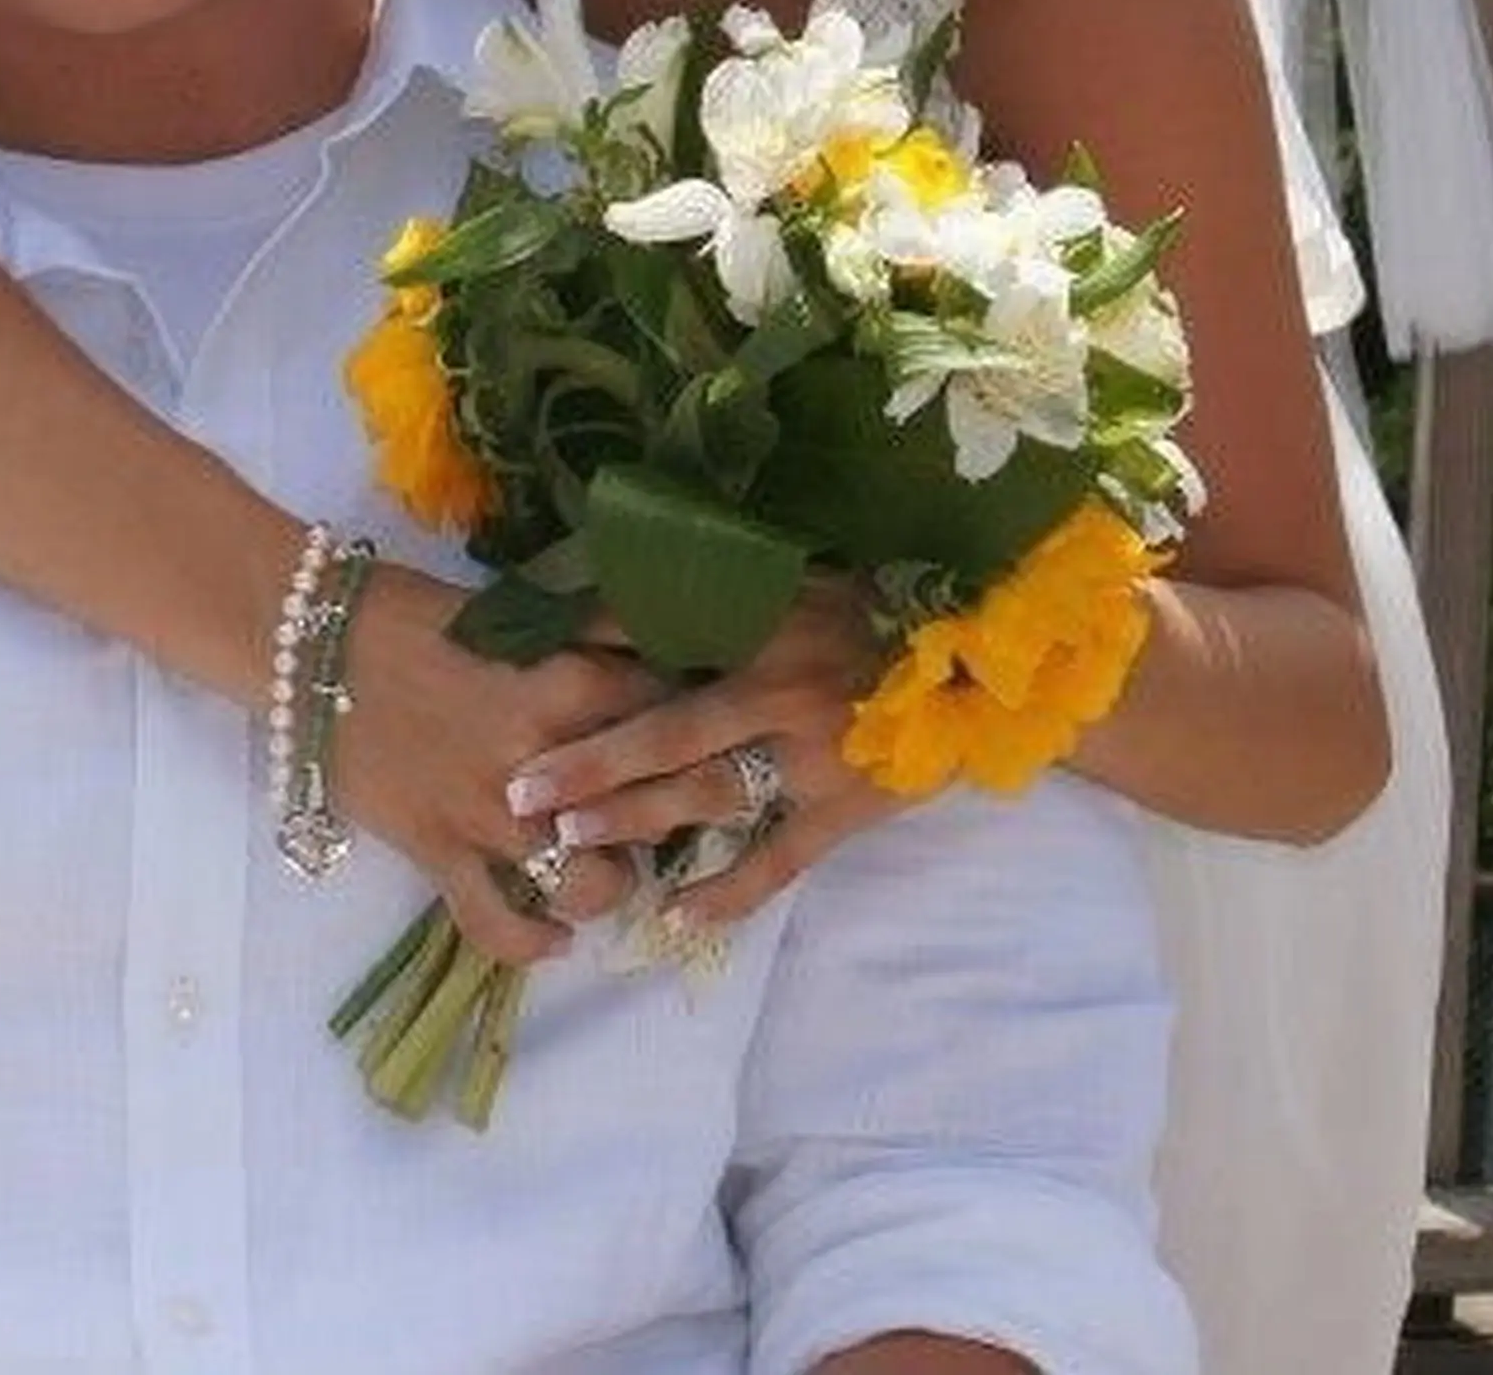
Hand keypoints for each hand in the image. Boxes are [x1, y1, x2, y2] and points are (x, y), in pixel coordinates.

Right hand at [328, 560, 661, 960]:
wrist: (308, 648)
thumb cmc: (410, 615)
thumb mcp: (514, 610)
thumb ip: (589, 630)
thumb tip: (664, 635)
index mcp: (563, 684)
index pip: (664, 711)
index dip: (688, 719)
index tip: (695, 727)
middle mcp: (541, 763)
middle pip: (646, 808)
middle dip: (665, 808)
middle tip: (668, 802)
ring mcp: (489, 818)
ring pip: (590, 883)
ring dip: (614, 879)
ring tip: (614, 863)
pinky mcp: (440, 854)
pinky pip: (497, 925)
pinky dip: (534, 941)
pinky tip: (559, 938)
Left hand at [497, 577, 895, 927]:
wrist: (975, 657)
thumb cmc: (872, 604)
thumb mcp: (794, 574)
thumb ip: (724, 588)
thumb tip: (637, 575)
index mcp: (760, 622)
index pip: (655, 634)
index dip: (583, 654)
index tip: (517, 670)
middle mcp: (775, 690)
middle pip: (665, 731)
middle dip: (589, 762)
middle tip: (519, 790)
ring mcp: (810, 756)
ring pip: (708, 794)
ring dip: (636, 819)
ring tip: (569, 844)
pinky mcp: (843, 808)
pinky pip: (779, 859)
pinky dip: (729, 892)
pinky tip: (676, 918)